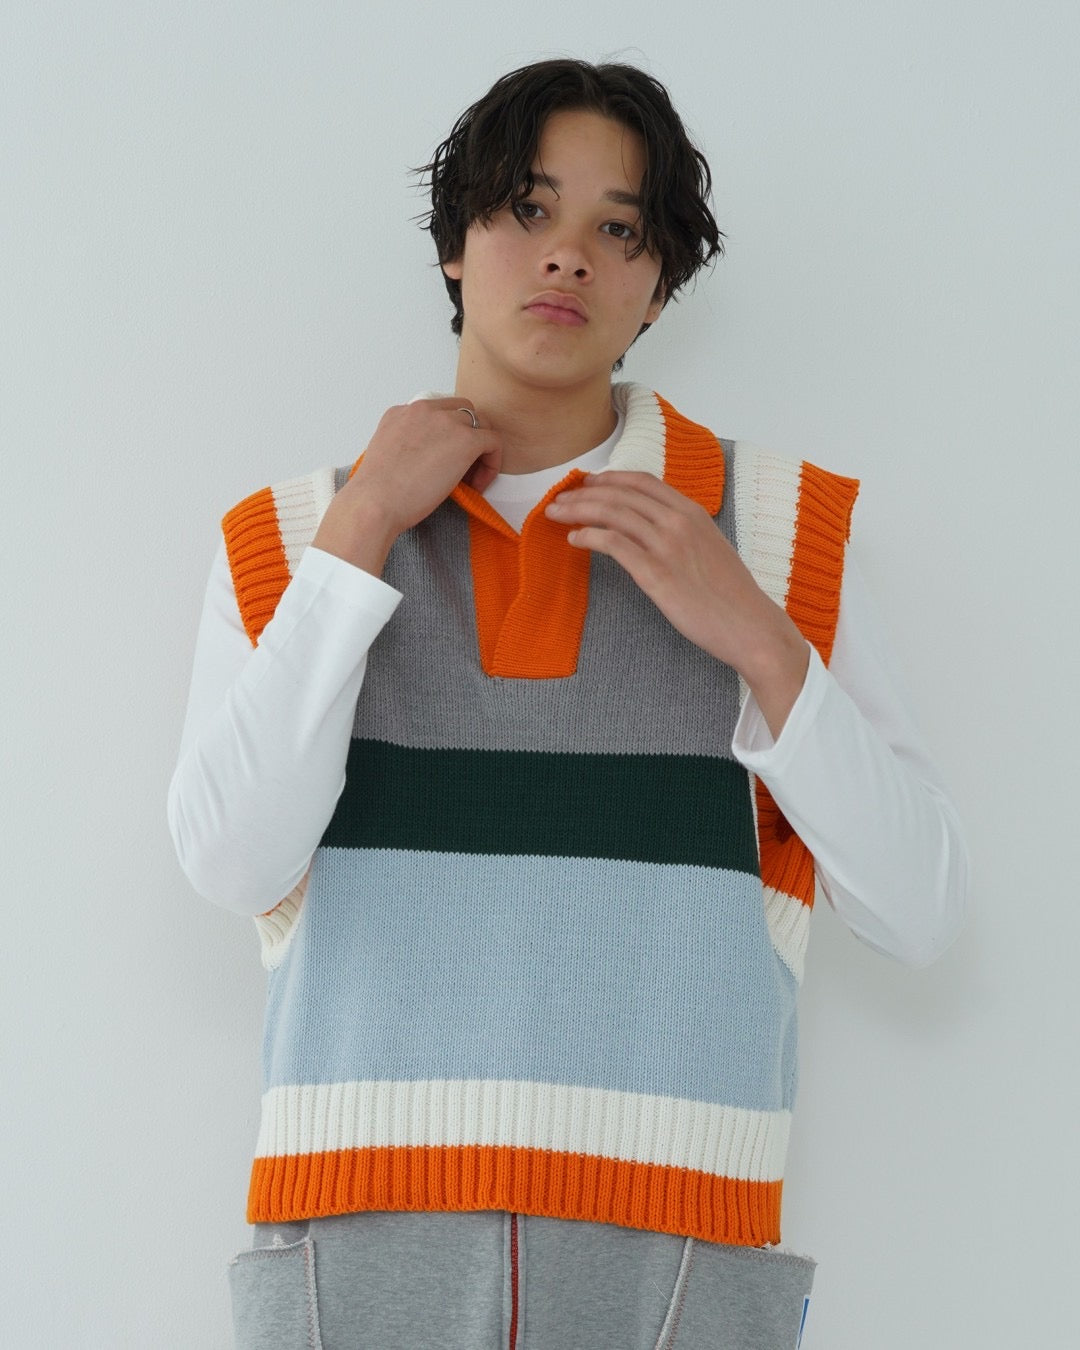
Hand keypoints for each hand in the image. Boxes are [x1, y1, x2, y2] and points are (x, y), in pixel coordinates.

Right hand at [313, 399, 501, 574]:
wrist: (375, 502)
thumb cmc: (376, 493)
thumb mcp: (386, 455)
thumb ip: (406, 446)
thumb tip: (426, 460)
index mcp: (402, 413)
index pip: (438, 412)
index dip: (448, 436)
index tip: (444, 463)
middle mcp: (424, 409)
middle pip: (462, 412)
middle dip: (468, 437)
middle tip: (462, 470)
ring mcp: (445, 422)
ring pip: (481, 424)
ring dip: (480, 450)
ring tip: (471, 480)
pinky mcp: (465, 440)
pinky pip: (493, 441)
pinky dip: (492, 463)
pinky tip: (478, 485)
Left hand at [545, 471, 809, 735]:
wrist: (751, 626)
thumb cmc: (731, 595)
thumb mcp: (710, 548)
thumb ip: (683, 532)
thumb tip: (653, 529)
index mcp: (692, 511)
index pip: (642, 481)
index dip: (609, 478)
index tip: (588, 484)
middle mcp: (678, 521)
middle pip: (620, 493)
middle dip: (584, 492)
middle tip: (560, 498)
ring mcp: (667, 545)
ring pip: (612, 512)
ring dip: (578, 510)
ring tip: (556, 514)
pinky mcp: (656, 573)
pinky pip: (613, 544)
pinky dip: (589, 536)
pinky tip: (575, 540)